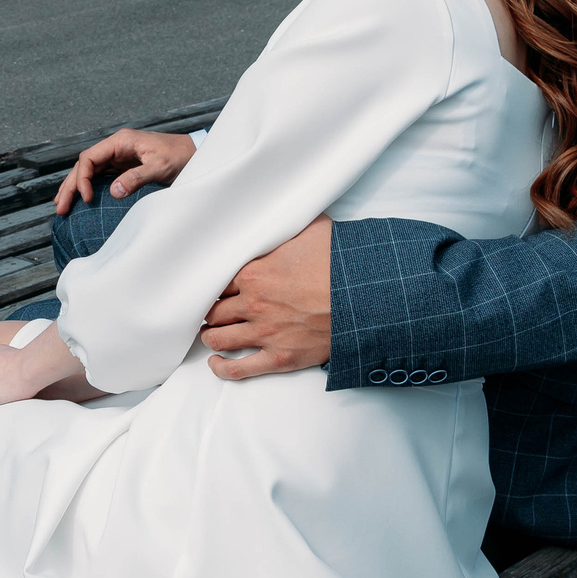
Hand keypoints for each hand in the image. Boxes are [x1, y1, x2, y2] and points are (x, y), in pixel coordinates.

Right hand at [52, 129, 196, 215]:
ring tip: (62, 206)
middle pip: (84, 165)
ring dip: (75, 187)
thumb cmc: (179, 156)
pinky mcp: (123, 167)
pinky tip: (80, 200)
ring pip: (89, 171)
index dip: (82, 178)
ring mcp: (118, 157)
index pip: (89, 157)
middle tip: (60, 208)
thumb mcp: (160, 167)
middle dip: (70, 186)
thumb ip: (137, 178)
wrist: (194, 153)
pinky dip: (87, 188)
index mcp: (121, 142)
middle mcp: (116, 147)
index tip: (86, 198)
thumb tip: (113, 192)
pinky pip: (99, 177)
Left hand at [200, 217, 332, 379]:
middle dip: (210, 312)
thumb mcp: (312, 228)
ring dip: (211, 336)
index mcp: (254, 273)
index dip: (213, 286)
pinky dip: (222, 368)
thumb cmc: (341, 261)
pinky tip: (217, 363)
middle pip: (213, 311)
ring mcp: (265, 333)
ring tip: (211, 334)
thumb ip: (288, 223)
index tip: (214, 288)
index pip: (216, 282)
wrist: (366, 296)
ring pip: (219, 339)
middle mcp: (254, 304)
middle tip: (211, 312)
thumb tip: (285, 208)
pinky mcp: (279, 358)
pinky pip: (239, 369)